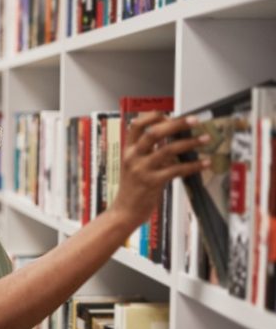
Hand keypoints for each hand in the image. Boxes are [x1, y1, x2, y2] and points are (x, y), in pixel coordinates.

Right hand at [110, 112, 209, 228]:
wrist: (124, 212)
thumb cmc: (132, 189)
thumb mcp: (133, 166)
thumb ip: (148, 152)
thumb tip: (172, 140)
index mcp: (128, 150)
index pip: (137, 125)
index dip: (154, 117)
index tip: (171, 115)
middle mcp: (133, 157)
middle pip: (154, 132)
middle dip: (177, 124)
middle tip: (194, 121)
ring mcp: (142, 169)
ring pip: (168, 149)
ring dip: (190, 142)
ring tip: (204, 139)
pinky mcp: (153, 182)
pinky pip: (177, 170)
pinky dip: (193, 165)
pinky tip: (203, 163)